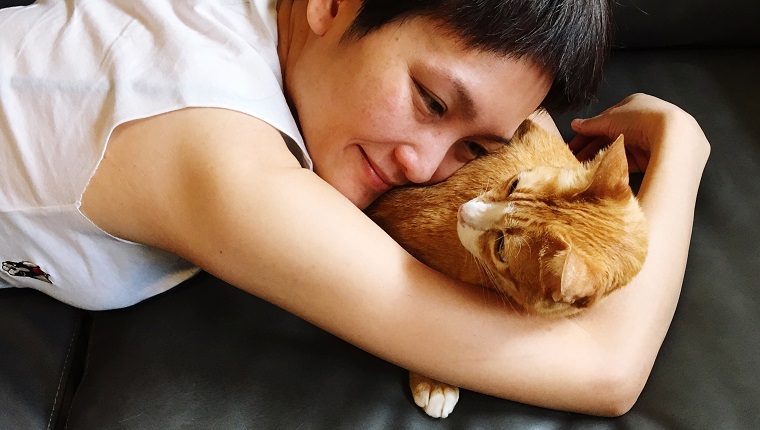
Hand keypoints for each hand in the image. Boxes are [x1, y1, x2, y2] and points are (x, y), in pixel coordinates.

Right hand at [568, 93, 708, 172]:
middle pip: (611, 135)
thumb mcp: (610, 119)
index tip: (574, 144)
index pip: (605, 120)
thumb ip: (590, 124)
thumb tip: (574, 124)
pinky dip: (615, 163)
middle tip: (575, 159)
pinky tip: (602, 169)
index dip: (587, 132)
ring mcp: (648, 138)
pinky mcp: (653, 155)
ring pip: (618, 148)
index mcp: (634, 104)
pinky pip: (629, 160)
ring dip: (601, 156)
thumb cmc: (642, 119)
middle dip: (592, 147)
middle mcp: (642, 120)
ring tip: (584, 166)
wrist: (673, 136)